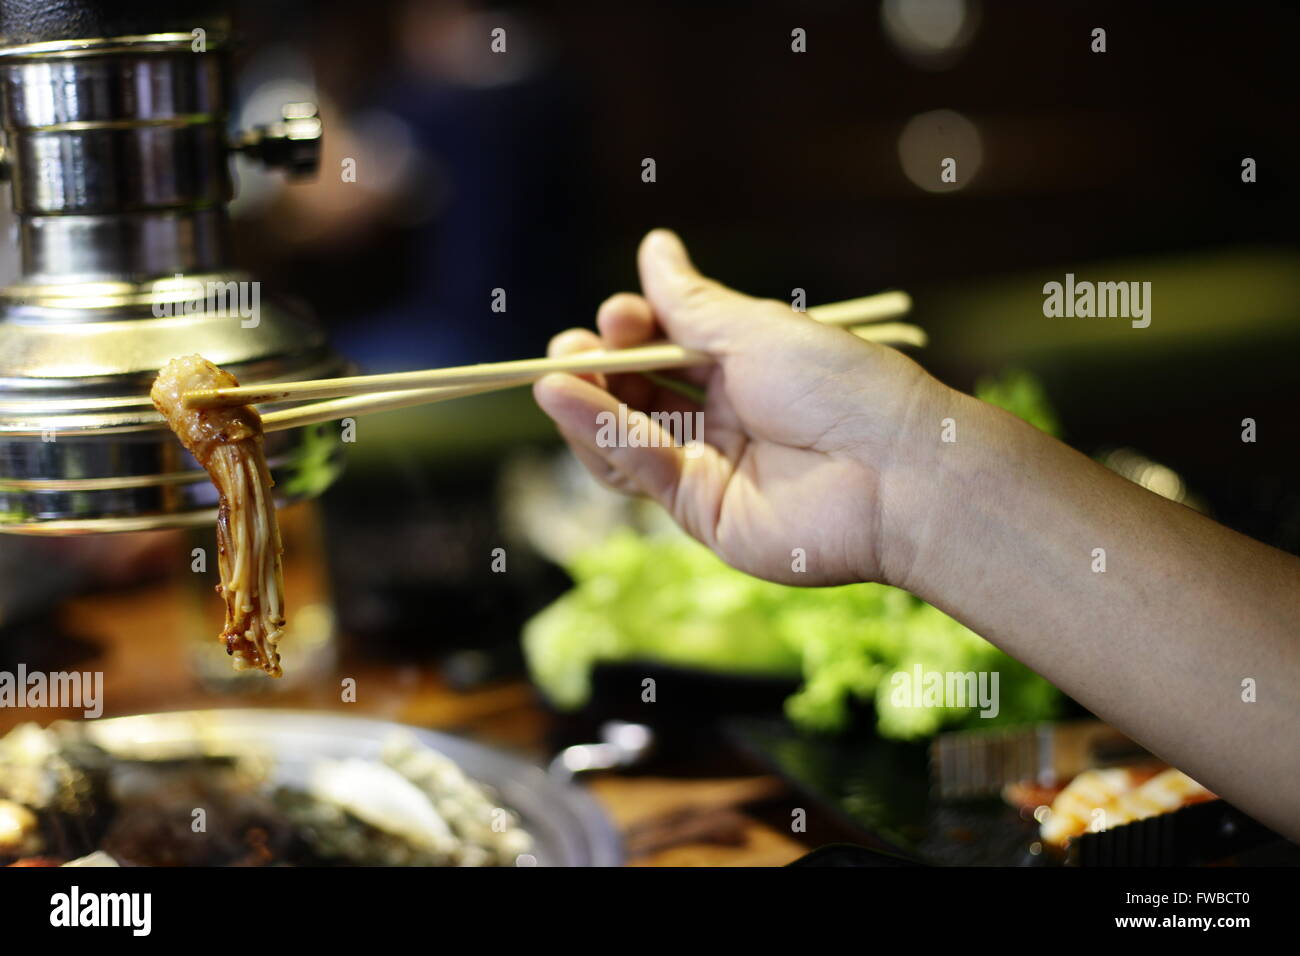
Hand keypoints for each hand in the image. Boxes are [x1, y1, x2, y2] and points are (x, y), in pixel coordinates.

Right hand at [533, 229, 945, 585]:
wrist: (893, 470)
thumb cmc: (838, 385)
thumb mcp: (755, 331)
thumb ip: (691, 302)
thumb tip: (654, 245)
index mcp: (745, 369)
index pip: (666, 348)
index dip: (634, 331)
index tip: (619, 314)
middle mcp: (725, 419)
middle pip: (640, 394)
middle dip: (599, 369)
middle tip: (569, 347)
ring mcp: (712, 468)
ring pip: (629, 438)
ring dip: (586, 406)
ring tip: (551, 374)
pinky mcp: (702, 513)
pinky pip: (641, 470)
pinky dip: (601, 436)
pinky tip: (567, 400)